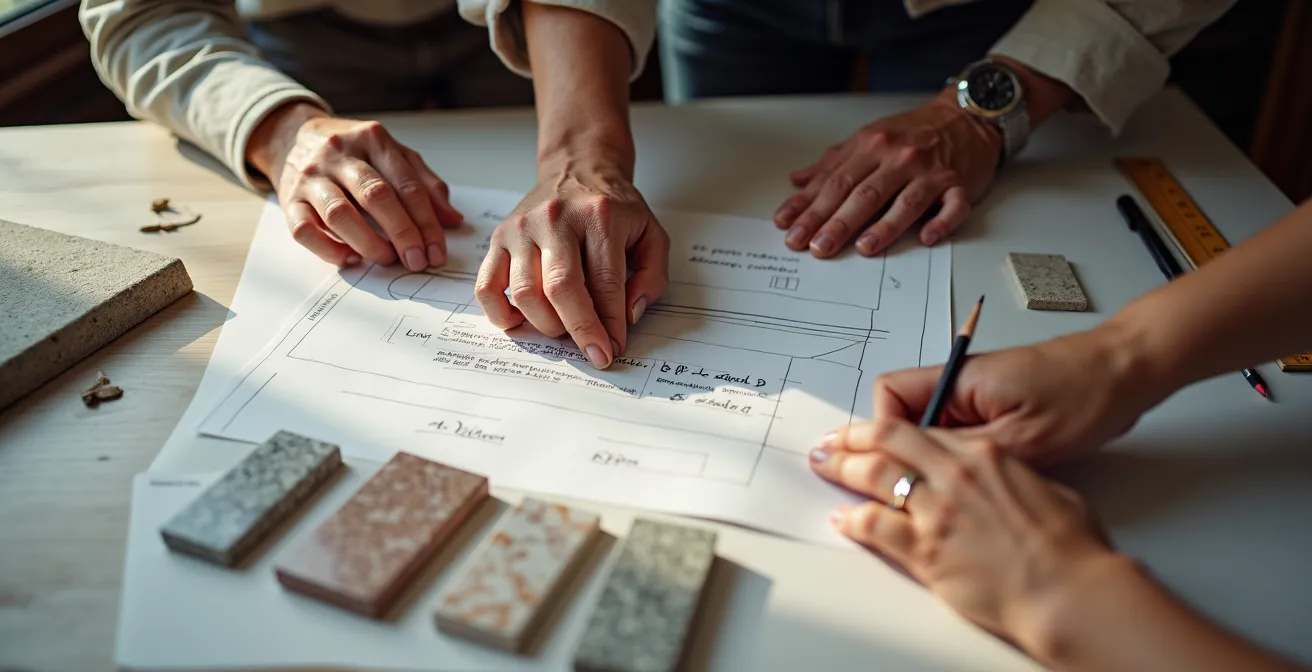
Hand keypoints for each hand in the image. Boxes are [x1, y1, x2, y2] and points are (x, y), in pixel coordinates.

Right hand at [247, 102, 462, 269]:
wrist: (293, 136)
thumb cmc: (353, 152)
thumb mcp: (393, 155)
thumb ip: (424, 184)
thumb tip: (452, 219)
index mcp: (373, 140)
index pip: (407, 185)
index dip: (426, 222)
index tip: (436, 251)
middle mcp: (340, 155)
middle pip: (376, 196)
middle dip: (402, 234)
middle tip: (417, 261)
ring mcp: (311, 177)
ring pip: (340, 214)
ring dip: (368, 243)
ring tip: (386, 259)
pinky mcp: (289, 200)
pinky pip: (305, 230)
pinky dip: (329, 250)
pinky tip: (349, 258)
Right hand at [474, 155, 668, 369]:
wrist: (577, 168)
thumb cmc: (613, 207)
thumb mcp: (650, 232)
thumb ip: (651, 275)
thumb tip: (629, 315)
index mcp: (598, 216)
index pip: (604, 283)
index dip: (609, 323)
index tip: (613, 347)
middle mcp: (556, 219)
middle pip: (561, 288)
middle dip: (579, 330)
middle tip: (593, 353)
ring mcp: (522, 228)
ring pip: (525, 292)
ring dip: (546, 324)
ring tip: (563, 329)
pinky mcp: (499, 237)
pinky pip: (487, 286)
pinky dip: (500, 313)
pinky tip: (521, 322)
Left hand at [774, 89, 1000, 257]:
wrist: (965, 116)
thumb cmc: (913, 131)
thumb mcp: (868, 138)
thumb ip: (832, 163)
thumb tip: (798, 182)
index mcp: (871, 145)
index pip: (835, 180)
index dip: (810, 206)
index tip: (789, 227)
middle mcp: (898, 157)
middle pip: (863, 193)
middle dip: (836, 222)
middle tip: (815, 246)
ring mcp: (930, 171)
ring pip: (904, 201)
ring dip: (884, 226)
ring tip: (863, 247)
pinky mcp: (958, 184)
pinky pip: (952, 206)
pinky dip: (941, 222)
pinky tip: (925, 238)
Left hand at [808, 415, 1127, 655]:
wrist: (1069, 592)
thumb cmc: (1069, 548)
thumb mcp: (1045, 489)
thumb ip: (1013, 477)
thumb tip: (1003, 478)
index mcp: (984, 456)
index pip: (919, 430)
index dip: (887, 428)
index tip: (871, 431)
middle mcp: (955, 477)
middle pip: (887, 444)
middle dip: (852, 438)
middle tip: (832, 441)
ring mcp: (938, 513)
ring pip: (875, 477)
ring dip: (843, 469)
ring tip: (825, 465)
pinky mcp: (927, 551)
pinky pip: (876, 527)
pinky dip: (853, 519)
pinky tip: (843, 518)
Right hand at [870, 324, 1167, 465]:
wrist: (1127, 371)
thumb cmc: (1085, 393)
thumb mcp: (1024, 439)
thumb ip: (968, 454)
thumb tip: (927, 472)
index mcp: (960, 378)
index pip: (890, 397)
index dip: (883, 432)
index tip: (892, 464)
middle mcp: (960, 382)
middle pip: (901, 412)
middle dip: (894, 446)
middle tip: (893, 480)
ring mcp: (976, 394)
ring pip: (927, 424)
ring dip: (928, 454)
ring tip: (942, 484)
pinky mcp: (994, 406)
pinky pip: (955, 430)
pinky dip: (953, 454)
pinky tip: (971, 478)